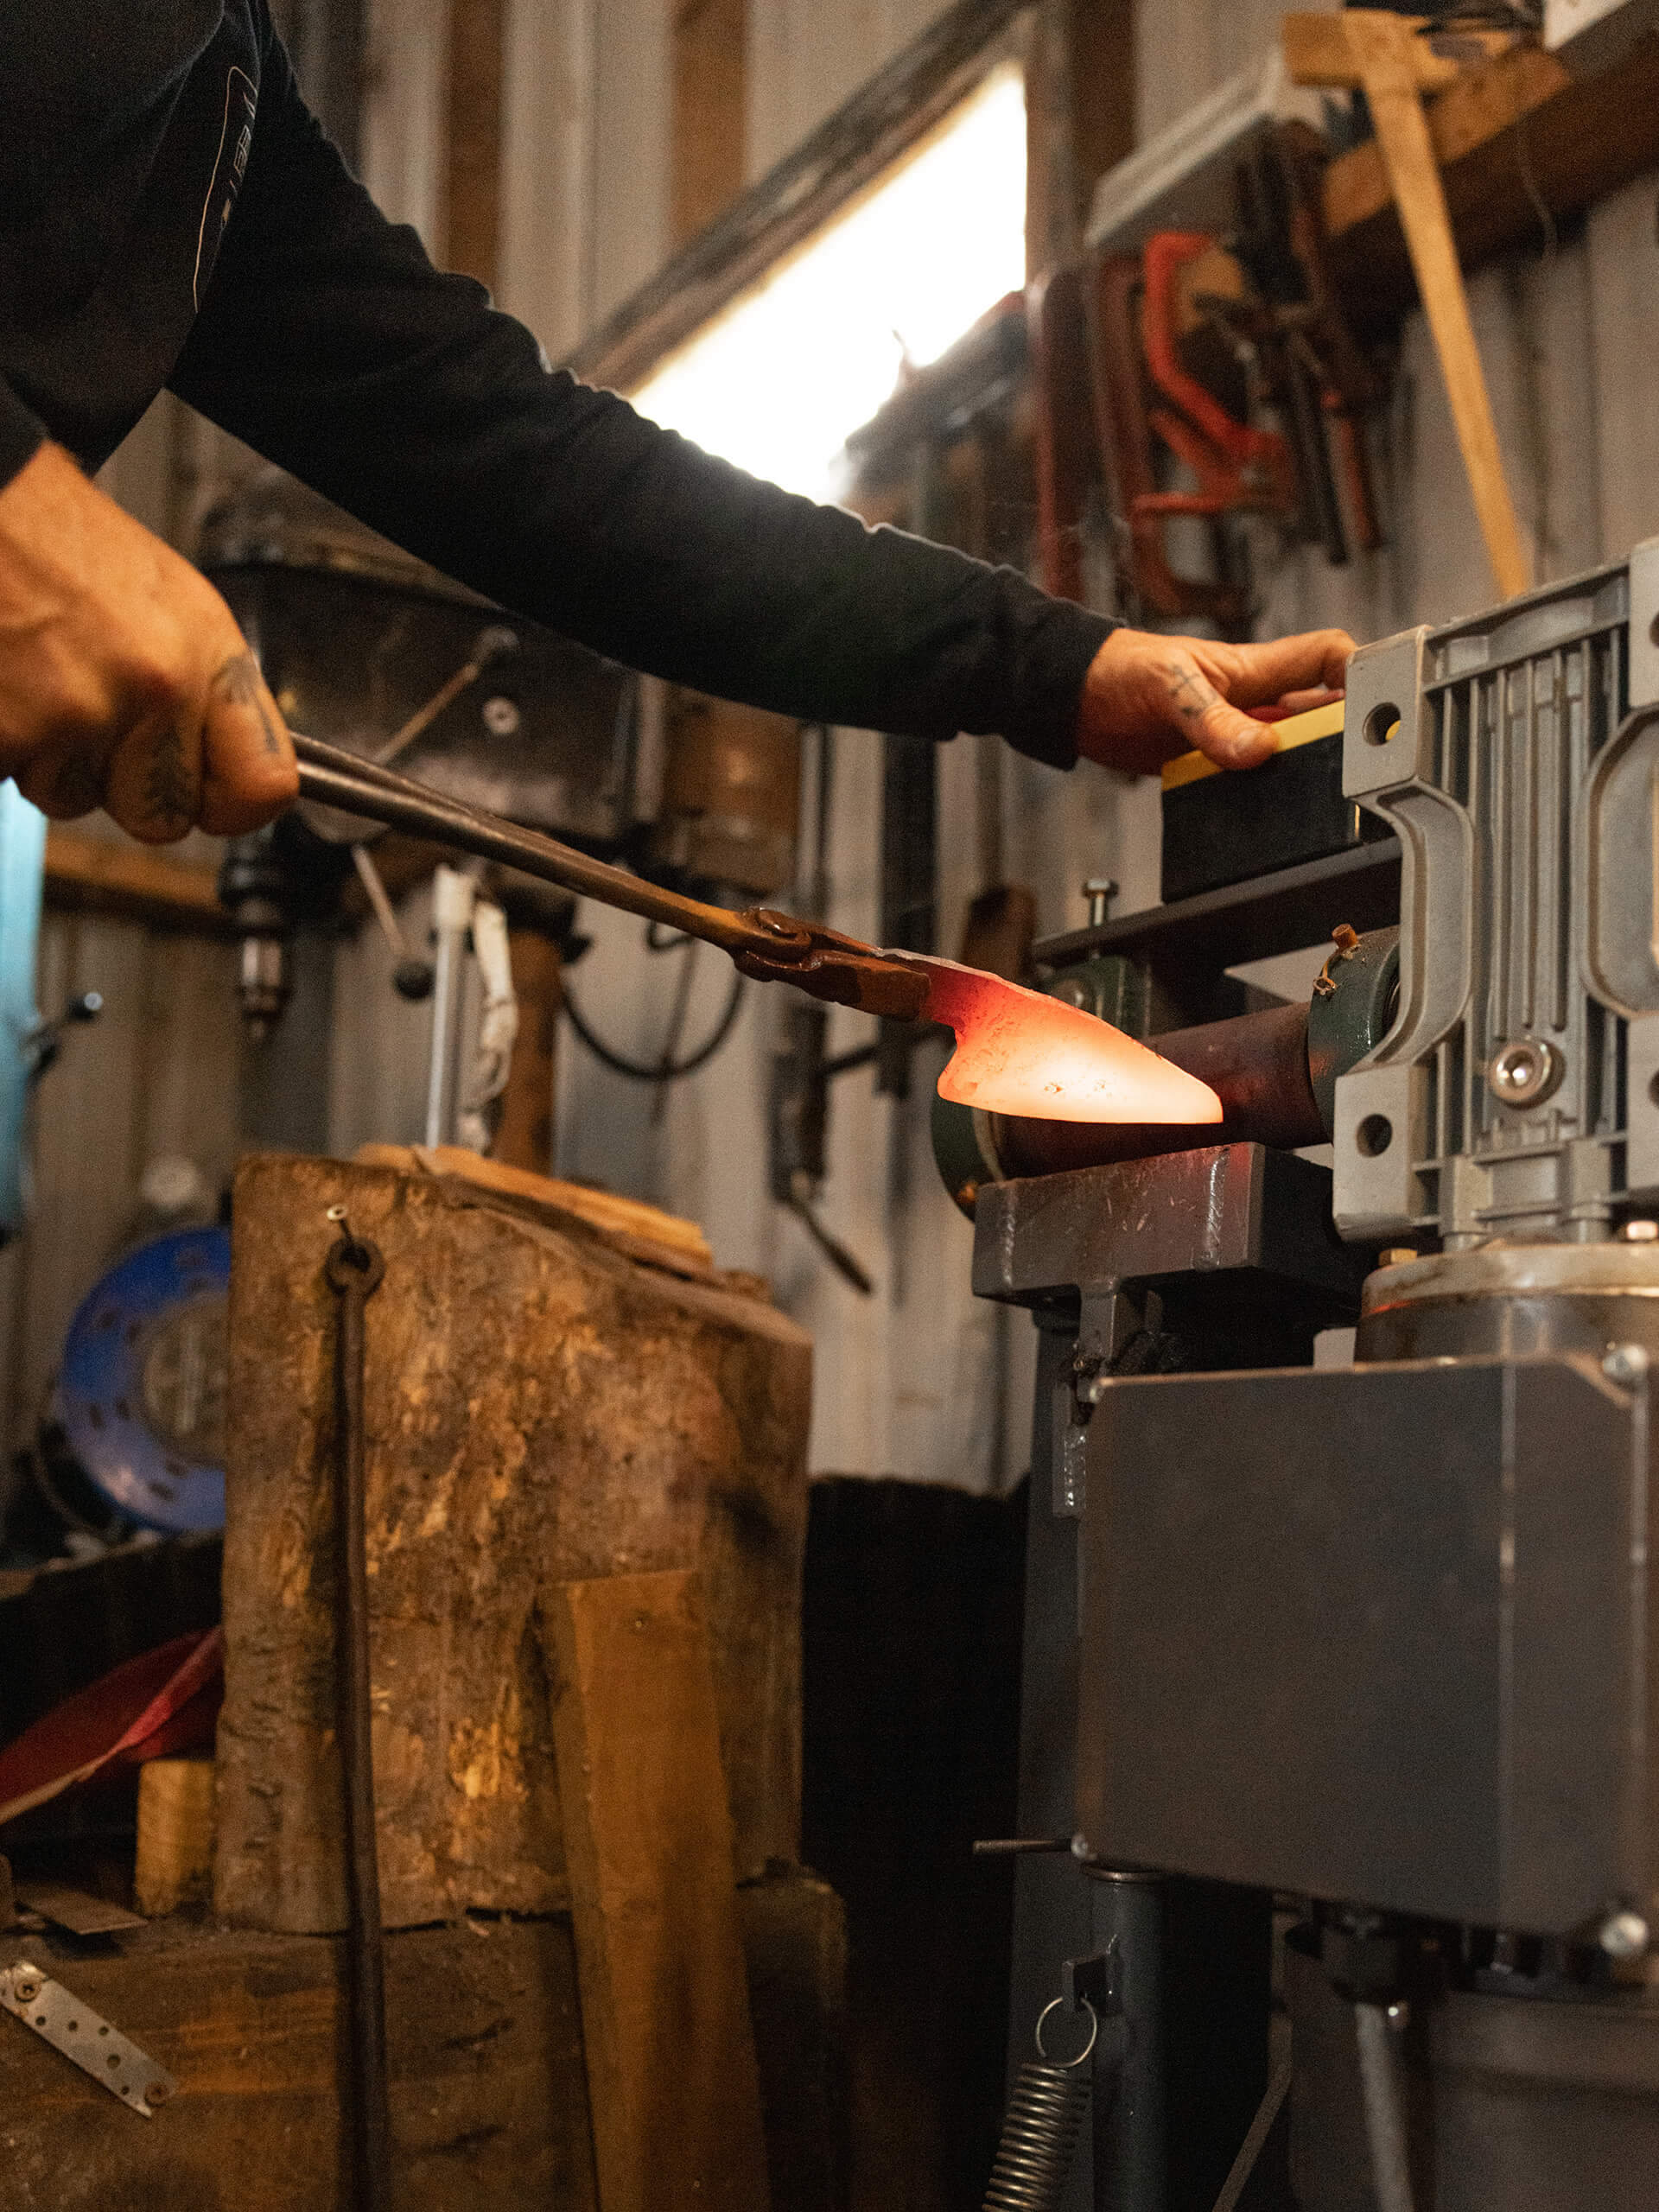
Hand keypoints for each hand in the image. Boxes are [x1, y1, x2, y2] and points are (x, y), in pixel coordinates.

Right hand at [0, 442, 297, 840]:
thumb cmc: (58, 543)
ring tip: (36, 677)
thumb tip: (224, 774)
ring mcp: (78, 715)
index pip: (263, 787)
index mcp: (206, 655)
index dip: (228, 804)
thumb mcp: (169, 605)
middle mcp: (155, 688)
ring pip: (76, 802)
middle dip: (122, 784)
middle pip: (162, 820)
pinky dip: (3, 748)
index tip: (206, 796)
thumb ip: (205, 695)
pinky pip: (13, 782)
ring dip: (51, 758)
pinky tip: (6, 684)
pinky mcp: (9, 733)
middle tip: (88, 709)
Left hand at [1075, 624, 1355, 776]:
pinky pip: (1244, 785)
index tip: (1381, 700)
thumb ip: (1213, 720)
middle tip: (1349, 768)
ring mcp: (1231, 734)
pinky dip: (1252, 801)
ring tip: (1308, 797)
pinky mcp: (1207, 766)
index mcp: (1256, 670)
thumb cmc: (1120, 669)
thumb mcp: (1171, 687)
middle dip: (1337, 739)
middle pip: (1318, 718)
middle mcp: (1252, 702)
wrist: (1072, 698)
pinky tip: (1255, 815)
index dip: (1360, 672)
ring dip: (1295, 776)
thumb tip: (1257, 750)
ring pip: (1285, 756)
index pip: (1328, 658)